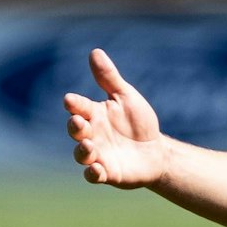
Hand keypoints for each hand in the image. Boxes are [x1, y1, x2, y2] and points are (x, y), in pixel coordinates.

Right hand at [63, 48, 167, 187]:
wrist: (156, 151)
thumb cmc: (138, 123)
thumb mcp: (126, 97)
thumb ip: (109, 79)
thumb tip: (95, 51)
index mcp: (93, 114)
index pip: (78, 107)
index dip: (74, 104)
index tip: (70, 100)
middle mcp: (91, 134)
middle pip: (76, 130)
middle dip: (75, 126)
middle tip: (79, 122)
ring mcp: (97, 154)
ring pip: (81, 154)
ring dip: (83, 150)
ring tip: (89, 145)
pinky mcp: (107, 173)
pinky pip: (94, 175)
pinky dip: (93, 173)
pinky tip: (97, 169)